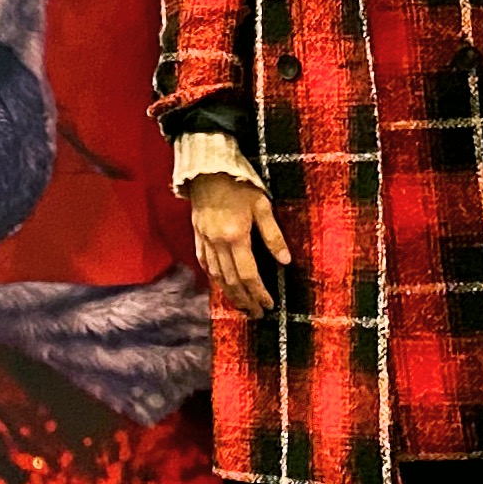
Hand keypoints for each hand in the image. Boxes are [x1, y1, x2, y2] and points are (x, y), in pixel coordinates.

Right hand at [187, 173, 288, 319]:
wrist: (207, 169)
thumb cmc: (239, 184)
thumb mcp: (262, 205)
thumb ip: (273, 235)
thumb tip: (285, 261)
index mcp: (235, 237)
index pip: (249, 274)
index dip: (259, 293)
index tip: (269, 305)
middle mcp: (218, 244)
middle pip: (232, 281)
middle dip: (245, 300)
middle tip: (257, 314)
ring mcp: (205, 240)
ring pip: (216, 276)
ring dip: (230, 294)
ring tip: (241, 306)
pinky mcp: (197, 235)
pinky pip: (204, 263)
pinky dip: (213, 278)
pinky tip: (220, 284)